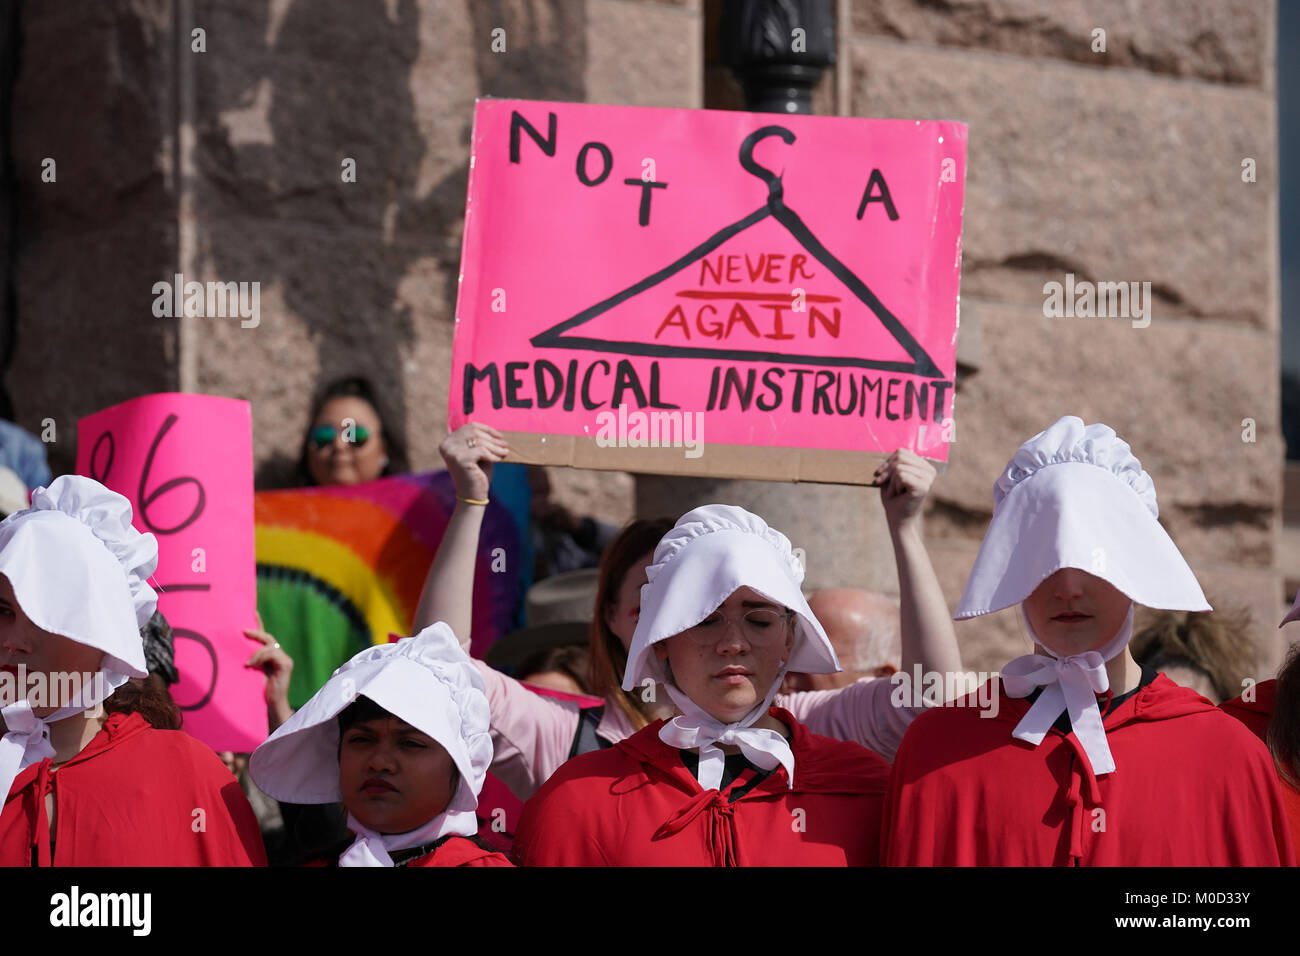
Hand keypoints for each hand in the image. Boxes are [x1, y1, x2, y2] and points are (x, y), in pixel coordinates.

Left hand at [244, 612, 293, 727]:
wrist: (271, 705)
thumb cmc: (258, 691)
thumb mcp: (251, 673)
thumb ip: (249, 661)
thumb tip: (231, 651)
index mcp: (270, 656)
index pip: (264, 637)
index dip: (258, 624)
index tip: (252, 612)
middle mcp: (279, 655)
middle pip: (268, 638)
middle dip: (256, 632)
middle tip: (243, 631)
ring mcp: (284, 659)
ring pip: (269, 645)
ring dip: (256, 652)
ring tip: (248, 663)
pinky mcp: (286, 664)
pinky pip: (272, 653)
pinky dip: (261, 657)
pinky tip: (252, 665)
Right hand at [440, 422, 507, 501]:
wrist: (472, 495)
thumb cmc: (477, 474)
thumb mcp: (479, 454)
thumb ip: (481, 441)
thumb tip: (496, 432)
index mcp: (448, 441)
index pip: (470, 427)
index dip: (487, 429)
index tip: (500, 436)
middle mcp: (446, 445)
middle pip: (475, 432)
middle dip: (493, 439)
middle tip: (505, 445)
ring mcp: (451, 452)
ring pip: (480, 441)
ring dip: (496, 447)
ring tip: (505, 452)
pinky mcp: (460, 459)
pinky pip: (482, 451)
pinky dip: (493, 455)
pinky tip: (499, 459)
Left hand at [874, 448, 935, 530]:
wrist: (897, 519)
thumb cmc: (893, 498)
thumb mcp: (892, 476)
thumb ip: (894, 462)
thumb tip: (896, 450)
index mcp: (924, 465)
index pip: (901, 451)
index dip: (887, 463)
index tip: (882, 477)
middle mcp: (930, 470)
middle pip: (899, 457)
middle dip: (888, 473)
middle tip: (890, 488)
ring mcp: (928, 478)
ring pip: (898, 467)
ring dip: (891, 483)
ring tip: (897, 492)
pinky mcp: (923, 487)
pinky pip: (901, 475)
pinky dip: (894, 487)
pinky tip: (900, 495)